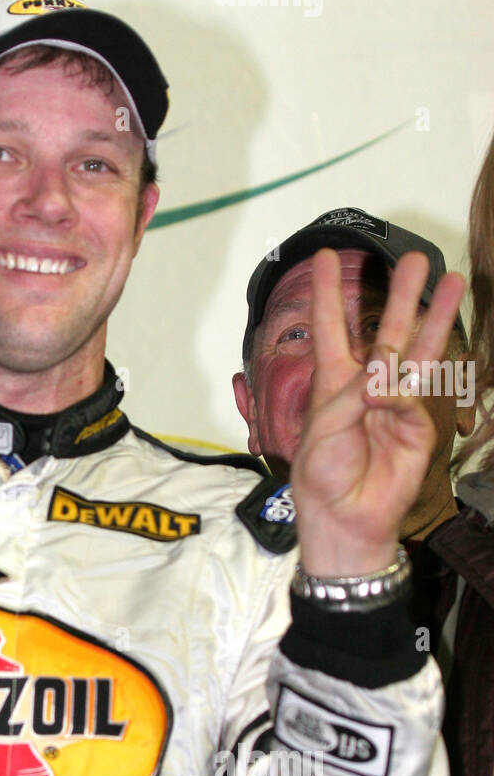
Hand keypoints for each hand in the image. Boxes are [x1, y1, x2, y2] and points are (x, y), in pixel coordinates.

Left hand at [292, 249, 465, 574]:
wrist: (346, 518)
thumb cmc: (322, 476)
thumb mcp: (323, 430)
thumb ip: (352, 397)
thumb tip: (383, 378)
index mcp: (333, 381)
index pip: (330, 327)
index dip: (327, 293)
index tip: (324, 257)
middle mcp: (366, 385)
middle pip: (387, 330)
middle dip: (400, 295)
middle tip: (415, 258)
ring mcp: (395, 403)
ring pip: (417, 351)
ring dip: (433, 317)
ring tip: (452, 281)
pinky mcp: (417, 424)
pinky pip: (412, 398)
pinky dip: (400, 394)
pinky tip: (386, 394)